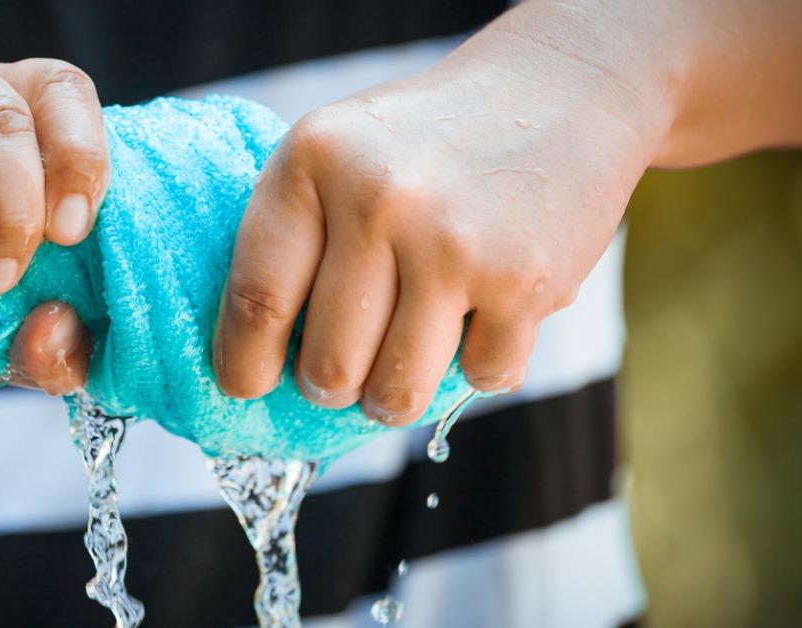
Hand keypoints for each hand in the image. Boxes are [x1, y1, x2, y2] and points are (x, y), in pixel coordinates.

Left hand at [213, 32, 662, 423]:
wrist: (558, 92)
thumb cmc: (424, 143)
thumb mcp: (337, 155)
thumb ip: (293, 239)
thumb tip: (255, 363)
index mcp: (312, 162)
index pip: (257, 297)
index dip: (244, 363)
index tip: (247, 387)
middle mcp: (377, 200)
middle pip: (327, 367)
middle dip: (331, 386)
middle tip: (344, 368)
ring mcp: (453, 244)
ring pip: (395, 393)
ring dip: (395, 394)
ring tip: (403, 358)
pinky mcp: (522, 282)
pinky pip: (478, 380)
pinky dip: (479, 365)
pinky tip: (482, 315)